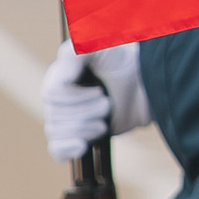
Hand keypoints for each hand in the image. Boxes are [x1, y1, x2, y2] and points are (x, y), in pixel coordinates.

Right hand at [38, 40, 149, 162]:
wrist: (145, 89)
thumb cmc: (125, 64)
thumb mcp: (101, 47)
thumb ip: (76, 52)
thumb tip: (61, 78)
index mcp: (59, 77)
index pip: (52, 94)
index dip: (76, 97)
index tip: (99, 90)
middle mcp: (58, 99)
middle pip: (56, 116)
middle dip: (87, 113)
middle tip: (107, 104)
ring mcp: (65, 119)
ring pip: (58, 133)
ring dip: (86, 128)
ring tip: (104, 121)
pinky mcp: (77, 137)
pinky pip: (57, 150)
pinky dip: (67, 150)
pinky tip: (82, 146)